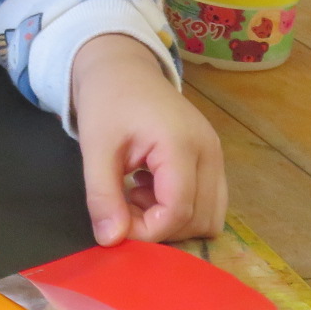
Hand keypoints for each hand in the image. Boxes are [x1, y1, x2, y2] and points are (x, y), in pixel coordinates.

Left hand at [72, 34, 225, 245]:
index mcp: (181, 144)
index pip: (178, 211)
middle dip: (160, 228)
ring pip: (210, 217)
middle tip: (123, 208)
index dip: (147, 231)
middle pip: (199, 220)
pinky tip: (150, 189)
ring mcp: (215, 156)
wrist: (122, 68)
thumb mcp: (95, 147)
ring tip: (136, 197)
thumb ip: (103, 195)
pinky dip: (180, 209)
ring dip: (172, 221)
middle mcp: (209, 152)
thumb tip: (111, 241)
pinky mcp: (212, 159)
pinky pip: (208, 203)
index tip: (115, 225)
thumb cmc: (107, 101)